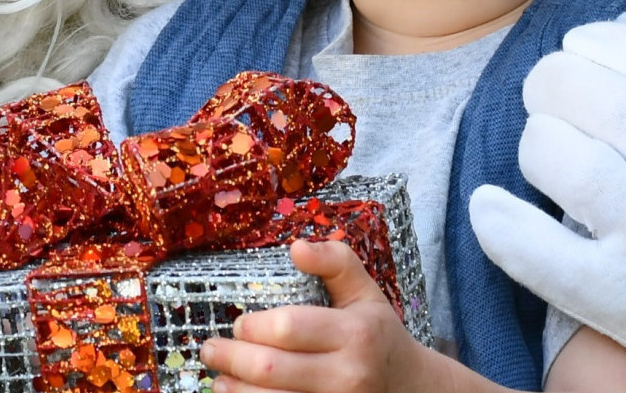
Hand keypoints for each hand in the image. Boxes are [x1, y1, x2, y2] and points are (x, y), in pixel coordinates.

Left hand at [200, 240, 442, 391]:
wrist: (414, 388)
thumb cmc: (379, 334)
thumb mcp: (366, 291)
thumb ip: (335, 261)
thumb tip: (296, 247)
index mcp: (357, 334)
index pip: (289, 328)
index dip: (254, 326)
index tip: (238, 324)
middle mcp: (350, 375)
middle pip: (272, 369)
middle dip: (232, 358)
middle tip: (210, 350)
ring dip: (237, 392)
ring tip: (219, 379)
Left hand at [470, 0, 625, 392]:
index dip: (603, 41)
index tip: (581, 47)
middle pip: (593, 97)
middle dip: (553, 84)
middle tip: (551, 98)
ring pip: (559, 159)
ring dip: (536, 146)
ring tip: (549, 156)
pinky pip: (535, 251)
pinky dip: (498, 222)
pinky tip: (494, 208)